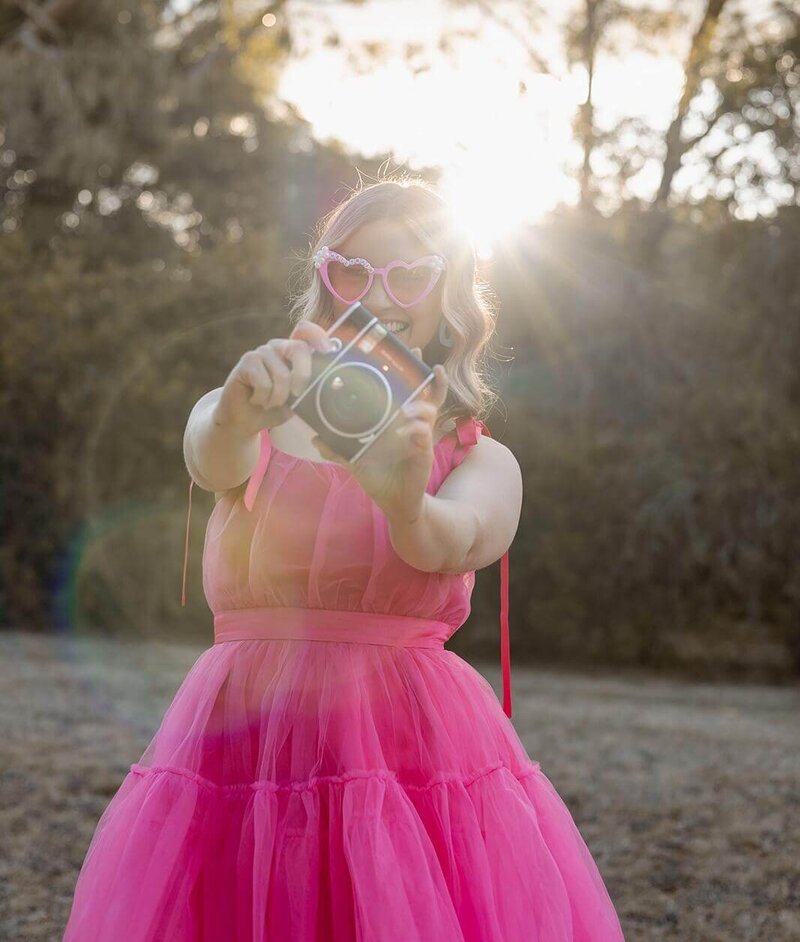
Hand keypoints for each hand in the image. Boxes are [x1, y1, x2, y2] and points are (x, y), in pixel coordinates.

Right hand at [212, 320, 332, 437]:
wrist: (246, 421)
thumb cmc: (274, 408)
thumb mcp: (298, 401)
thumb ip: (313, 389)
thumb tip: (335, 384)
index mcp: (293, 353)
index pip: (305, 331)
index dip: (317, 334)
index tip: (327, 349)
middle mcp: (278, 347)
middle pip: (299, 349)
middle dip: (303, 376)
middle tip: (296, 395)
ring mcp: (261, 352)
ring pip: (282, 374)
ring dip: (278, 398)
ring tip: (270, 403)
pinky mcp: (246, 362)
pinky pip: (263, 383)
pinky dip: (263, 399)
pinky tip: (256, 400)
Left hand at [312, 348, 449, 522]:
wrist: (394, 502)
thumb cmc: (378, 475)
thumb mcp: (354, 459)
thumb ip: (336, 448)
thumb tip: (314, 438)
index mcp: (398, 421)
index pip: (407, 392)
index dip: (409, 372)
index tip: (410, 352)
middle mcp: (413, 425)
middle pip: (427, 395)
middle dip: (428, 377)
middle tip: (424, 361)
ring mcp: (421, 438)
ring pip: (429, 411)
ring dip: (419, 405)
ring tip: (407, 406)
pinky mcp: (424, 453)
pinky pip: (424, 435)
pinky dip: (416, 430)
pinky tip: (406, 430)